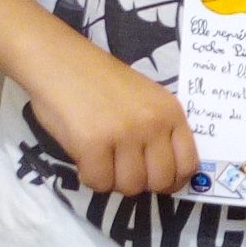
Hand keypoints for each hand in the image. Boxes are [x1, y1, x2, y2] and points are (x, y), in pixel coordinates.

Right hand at [25, 22, 199, 197]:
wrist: (57, 59)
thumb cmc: (98, 80)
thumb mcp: (145, 98)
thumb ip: (158, 130)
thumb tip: (164, 176)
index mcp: (170, 111)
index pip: (188, 164)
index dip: (173, 180)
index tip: (156, 179)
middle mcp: (153, 123)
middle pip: (160, 182)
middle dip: (140, 183)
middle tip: (121, 169)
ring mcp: (124, 133)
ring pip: (130, 187)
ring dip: (113, 180)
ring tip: (101, 158)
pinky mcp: (93, 144)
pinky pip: (99, 183)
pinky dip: (89, 175)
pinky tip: (84, 156)